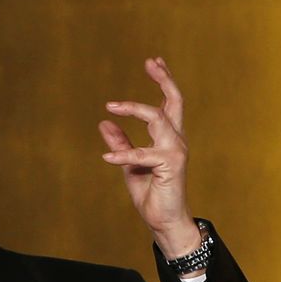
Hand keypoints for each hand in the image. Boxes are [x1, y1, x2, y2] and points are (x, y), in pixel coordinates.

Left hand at [98, 57, 201, 260]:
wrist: (163, 220)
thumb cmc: (151, 193)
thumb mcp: (129, 164)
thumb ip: (120, 142)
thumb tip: (105, 123)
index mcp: (168, 138)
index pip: (169, 104)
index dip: (163, 81)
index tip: (153, 61)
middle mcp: (176, 140)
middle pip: (174, 101)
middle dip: (163, 79)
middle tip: (150, 61)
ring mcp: (176, 151)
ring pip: (157, 118)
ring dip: (133, 109)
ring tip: (110, 106)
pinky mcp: (170, 165)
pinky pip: (142, 154)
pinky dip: (123, 154)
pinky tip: (107, 156)